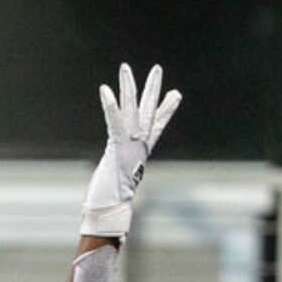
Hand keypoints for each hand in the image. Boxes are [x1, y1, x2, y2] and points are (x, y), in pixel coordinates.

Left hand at [81, 64, 180, 237]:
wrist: (109, 214)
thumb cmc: (110, 204)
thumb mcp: (120, 183)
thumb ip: (122, 176)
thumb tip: (122, 186)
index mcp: (140, 154)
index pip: (157, 128)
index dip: (166, 110)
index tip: (176, 95)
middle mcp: (138, 147)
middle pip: (148, 112)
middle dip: (153, 90)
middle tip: (157, 69)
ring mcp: (129, 146)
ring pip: (132, 110)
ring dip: (129, 87)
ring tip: (125, 67)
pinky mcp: (117, 147)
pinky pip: (115, 121)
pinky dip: (110, 105)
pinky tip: (105, 89)